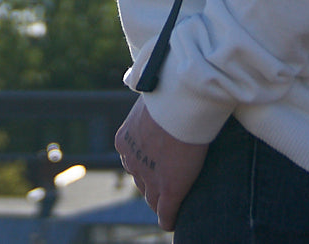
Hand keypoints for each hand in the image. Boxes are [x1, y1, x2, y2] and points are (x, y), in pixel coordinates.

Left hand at [115, 97, 209, 230]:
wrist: (184, 96)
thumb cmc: (173, 88)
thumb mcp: (154, 93)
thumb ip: (154, 104)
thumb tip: (158, 90)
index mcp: (125, 139)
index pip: (134, 160)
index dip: (149, 162)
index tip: (160, 160)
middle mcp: (132, 160)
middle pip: (141, 180)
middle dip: (152, 180)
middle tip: (168, 177)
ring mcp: (150, 176)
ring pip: (152, 196)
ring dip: (161, 196)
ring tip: (174, 198)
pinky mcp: (170, 188)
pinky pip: (167, 212)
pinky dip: (170, 217)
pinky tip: (173, 221)